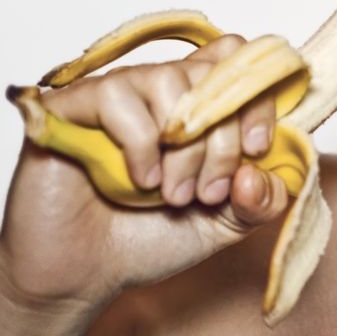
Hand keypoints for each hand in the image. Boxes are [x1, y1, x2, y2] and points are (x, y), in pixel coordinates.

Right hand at [0, 35, 287, 319]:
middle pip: (214, 75)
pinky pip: (119, 98)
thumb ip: (263, 199)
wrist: (84, 275)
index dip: (259, 99)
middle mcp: (162, 89)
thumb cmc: (152, 238)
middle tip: (209, 193)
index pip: (241, 60)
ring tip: (174, 194)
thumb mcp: (228, 223)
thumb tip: (258, 171)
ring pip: (171, 80)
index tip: (257, 149)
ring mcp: (119, 92)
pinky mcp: (73, 105)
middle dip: (223, 141)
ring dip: (184, 148)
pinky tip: (141, 180)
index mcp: (201, 105)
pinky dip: (141, 144)